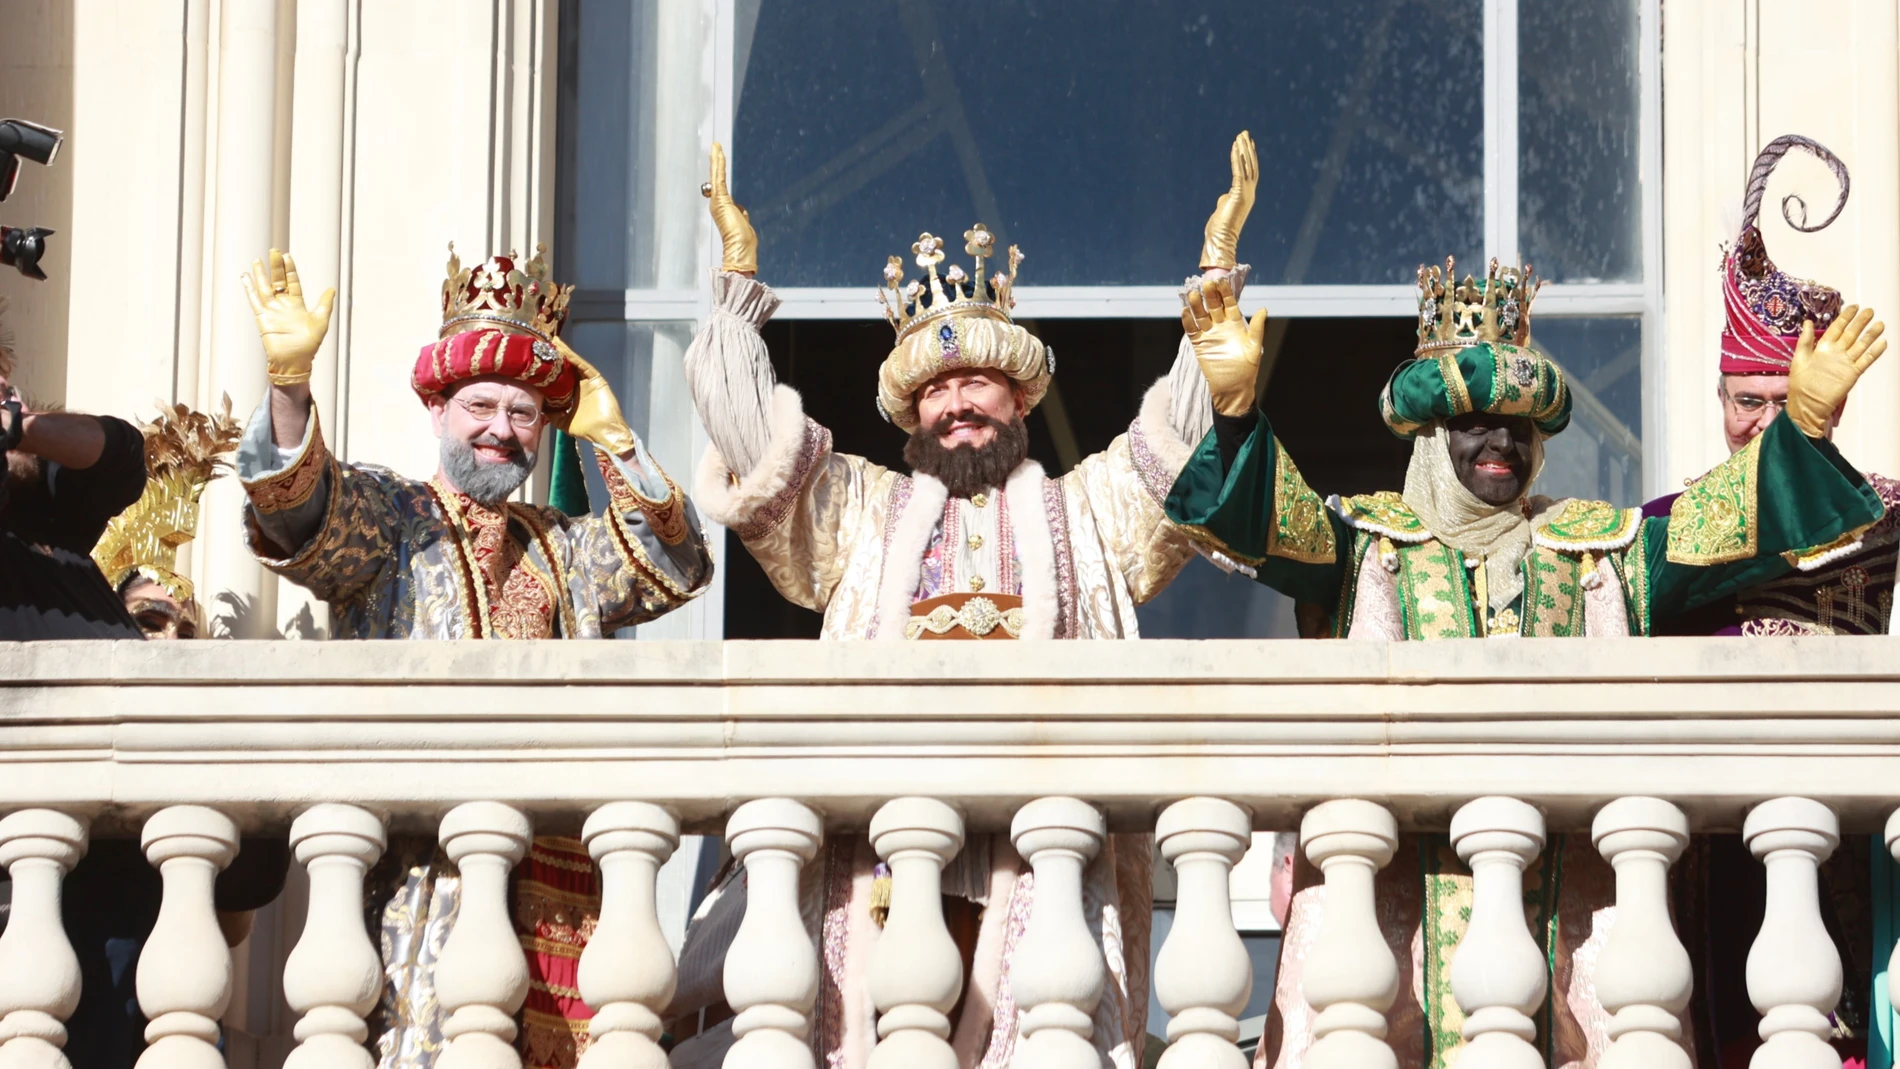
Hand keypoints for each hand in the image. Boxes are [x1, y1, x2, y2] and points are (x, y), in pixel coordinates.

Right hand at [241, 249, 334, 386]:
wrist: (295, 360)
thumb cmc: (309, 344)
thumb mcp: (321, 321)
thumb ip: (324, 304)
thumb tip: (332, 289)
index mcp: (297, 304)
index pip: (292, 282)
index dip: (290, 269)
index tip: (287, 256)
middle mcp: (284, 305)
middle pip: (278, 281)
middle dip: (276, 267)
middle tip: (273, 251)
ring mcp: (272, 310)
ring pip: (265, 288)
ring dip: (261, 274)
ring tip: (257, 260)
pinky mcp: (263, 317)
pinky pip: (255, 300)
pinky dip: (249, 289)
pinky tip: (245, 277)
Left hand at [550, 340, 638, 456]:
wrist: (604, 432)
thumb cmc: (587, 429)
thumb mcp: (564, 423)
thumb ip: (553, 415)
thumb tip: (540, 408)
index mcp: (574, 394)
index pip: (561, 378)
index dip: (551, 370)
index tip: (540, 361)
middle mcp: (581, 385)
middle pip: (568, 367)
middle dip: (558, 356)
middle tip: (545, 345)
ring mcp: (589, 381)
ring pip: (575, 364)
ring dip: (565, 353)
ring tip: (554, 342)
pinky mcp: (596, 379)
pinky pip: (583, 366)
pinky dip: (574, 358)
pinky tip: (564, 350)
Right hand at [703, 143, 757, 274]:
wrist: (740, 249)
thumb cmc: (743, 241)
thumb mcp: (743, 224)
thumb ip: (741, 215)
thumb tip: (741, 211)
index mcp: (722, 208)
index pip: (720, 186)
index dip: (719, 173)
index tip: (719, 161)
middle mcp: (717, 203)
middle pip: (716, 178)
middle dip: (716, 162)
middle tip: (715, 148)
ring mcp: (717, 201)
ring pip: (717, 175)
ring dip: (716, 159)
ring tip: (716, 146)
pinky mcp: (720, 199)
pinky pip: (719, 177)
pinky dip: (718, 164)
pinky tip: (718, 152)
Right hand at [1183, 277, 1267, 416]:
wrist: (1233, 388)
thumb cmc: (1247, 369)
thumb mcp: (1254, 347)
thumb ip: (1258, 328)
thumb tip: (1264, 308)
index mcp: (1236, 323)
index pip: (1229, 303)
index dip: (1225, 292)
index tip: (1222, 280)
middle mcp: (1221, 325)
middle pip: (1214, 306)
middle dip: (1210, 295)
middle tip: (1206, 283)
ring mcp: (1209, 334)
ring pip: (1201, 315)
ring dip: (1197, 305)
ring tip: (1192, 294)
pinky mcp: (1199, 343)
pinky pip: (1191, 330)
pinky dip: (1187, 321)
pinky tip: (1185, 312)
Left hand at [1199, 131, 1257, 269]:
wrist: (1221, 240)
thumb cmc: (1220, 228)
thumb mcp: (1224, 209)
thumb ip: (1226, 199)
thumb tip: (1224, 197)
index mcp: (1246, 194)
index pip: (1250, 171)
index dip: (1249, 156)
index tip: (1248, 142)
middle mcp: (1249, 192)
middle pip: (1250, 165)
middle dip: (1247, 148)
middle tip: (1244, 133)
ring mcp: (1246, 193)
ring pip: (1246, 166)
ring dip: (1243, 149)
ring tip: (1240, 136)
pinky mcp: (1238, 194)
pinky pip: (1238, 172)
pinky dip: (1236, 159)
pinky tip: (1234, 147)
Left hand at [1787, 304, 1886, 437]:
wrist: (1807, 404)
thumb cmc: (1800, 383)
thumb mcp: (1799, 358)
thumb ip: (1806, 340)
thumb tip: (1808, 321)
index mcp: (1822, 348)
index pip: (1836, 328)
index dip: (1845, 318)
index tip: (1853, 307)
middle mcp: (1836, 353)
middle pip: (1851, 334)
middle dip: (1860, 322)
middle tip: (1870, 310)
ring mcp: (1845, 362)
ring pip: (1861, 345)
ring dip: (1870, 335)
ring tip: (1880, 324)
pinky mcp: (1852, 373)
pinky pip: (1865, 360)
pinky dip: (1874, 352)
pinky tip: (1882, 343)